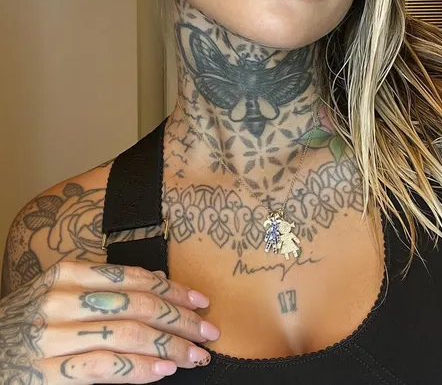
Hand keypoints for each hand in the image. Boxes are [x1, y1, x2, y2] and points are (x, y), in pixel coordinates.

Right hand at [0, 260, 220, 382]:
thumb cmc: (27, 323)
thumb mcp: (58, 293)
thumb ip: (102, 287)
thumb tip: (157, 283)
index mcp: (67, 273)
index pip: (133, 278)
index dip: (173, 289)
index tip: (201, 300)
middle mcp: (61, 298)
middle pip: (138, 304)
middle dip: (181, 318)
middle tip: (210, 330)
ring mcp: (53, 336)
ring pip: (128, 334)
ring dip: (171, 346)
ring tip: (197, 355)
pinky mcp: (48, 373)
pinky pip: (106, 367)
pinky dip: (140, 368)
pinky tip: (164, 370)